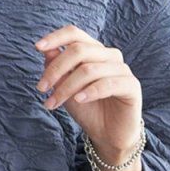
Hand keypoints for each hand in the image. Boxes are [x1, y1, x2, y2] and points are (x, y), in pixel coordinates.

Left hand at [33, 24, 142, 157]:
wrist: (107, 136)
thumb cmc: (87, 110)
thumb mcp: (65, 89)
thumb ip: (58, 69)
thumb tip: (46, 50)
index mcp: (94, 51)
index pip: (75, 34)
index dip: (56, 37)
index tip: (37, 48)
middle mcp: (110, 56)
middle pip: (79, 50)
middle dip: (55, 69)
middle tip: (41, 89)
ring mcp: (122, 70)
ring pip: (89, 69)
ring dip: (66, 87)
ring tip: (53, 103)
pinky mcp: (132, 86)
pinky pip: (108, 84)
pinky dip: (89, 92)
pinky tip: (78, 100)